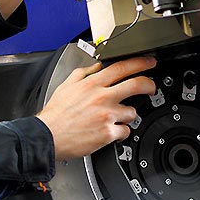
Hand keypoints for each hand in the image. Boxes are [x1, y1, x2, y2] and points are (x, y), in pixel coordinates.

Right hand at [36, 56, 156, 160]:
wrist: (48, 136)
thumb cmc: (55, 114)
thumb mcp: (66, 86)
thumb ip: (82, 74)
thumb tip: (95, 67)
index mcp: (92, 84)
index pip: (121, 67)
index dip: (139, 63)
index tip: (148, 63)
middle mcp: (102, 98)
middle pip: (136, 85)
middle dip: (149, 85)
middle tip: (151, 87)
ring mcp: (107, 116)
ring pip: (132, 112)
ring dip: (127, 115)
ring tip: (115, 118)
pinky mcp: (108, 133)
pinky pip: (125, 131)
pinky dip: (120, 132)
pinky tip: (110, 131)